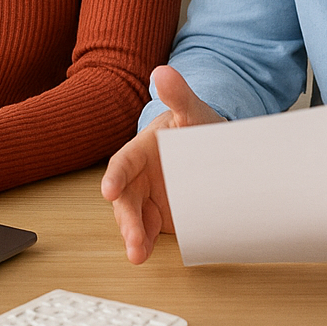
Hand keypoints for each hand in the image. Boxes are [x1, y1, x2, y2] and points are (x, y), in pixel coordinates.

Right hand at [101, 65, 222, 263]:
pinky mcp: (159, 215)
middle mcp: (140, 174)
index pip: (124, 162)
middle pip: (125, 198)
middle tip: (131, 239)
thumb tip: (163, 71)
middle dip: (125, 219)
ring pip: (132, 218)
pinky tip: (144, 253)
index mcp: (143, 148)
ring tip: (137, 254)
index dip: (115, 176)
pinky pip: (147, 231)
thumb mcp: (193, 112)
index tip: (109, 191)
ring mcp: (148, 196)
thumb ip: (179, 95)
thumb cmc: (199, 128)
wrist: (217, 152)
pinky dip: (144, 243)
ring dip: (132, 236)